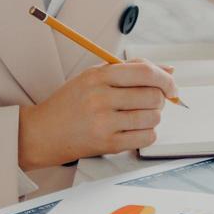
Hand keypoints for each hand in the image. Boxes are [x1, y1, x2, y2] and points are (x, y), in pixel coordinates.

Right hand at [18, 59, 178, 167]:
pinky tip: (135, 129)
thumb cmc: (70, 102)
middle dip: (160, 99)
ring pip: (152, 118)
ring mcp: (104, 122)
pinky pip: (146, 138)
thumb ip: (131, 69)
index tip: (172, 86)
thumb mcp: (94, 76)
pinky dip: (148, 133)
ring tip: (138, 115)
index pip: (145, 72)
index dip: (166, 79)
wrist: (41, 133)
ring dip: (153, 117)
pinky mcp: (107, 144)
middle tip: (152, 102)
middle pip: (153, 96)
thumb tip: (169, 70)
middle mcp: (101, 98)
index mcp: (99, 76)